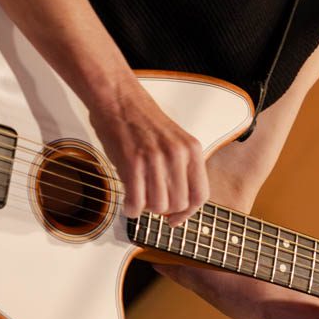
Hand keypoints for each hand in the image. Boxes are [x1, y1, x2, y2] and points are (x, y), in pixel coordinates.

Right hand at [87, 82, 209, 225]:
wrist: (118, 97)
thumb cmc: (140, 119)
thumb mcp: (173, 140)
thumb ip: (180, 167)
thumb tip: (176, 203)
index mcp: (192, 149)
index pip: (200, 195)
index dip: (188, 214)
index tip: (174, 220)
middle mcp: (177, 154)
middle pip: (179, 204)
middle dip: (163, 211)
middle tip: (150, 203)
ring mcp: (156, 158)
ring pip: (159, 206)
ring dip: (146, 210)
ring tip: (137, 200)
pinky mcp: (133, 161)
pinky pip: (137, 201)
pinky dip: (131, 209)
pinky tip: (128, 203)